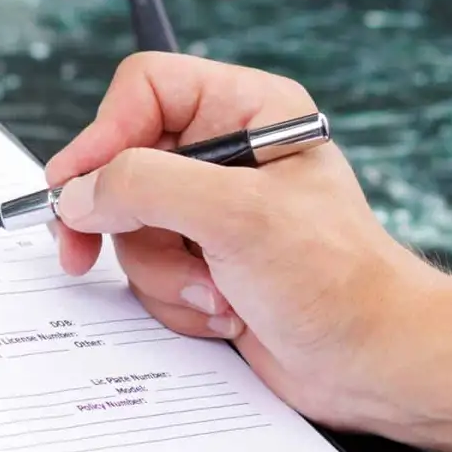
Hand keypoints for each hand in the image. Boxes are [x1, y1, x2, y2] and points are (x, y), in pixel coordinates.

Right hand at [47, 53, 451, 451]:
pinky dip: (178, 300)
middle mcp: (229, 154)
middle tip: (85, 253)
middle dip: (127, 224)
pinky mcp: (208, 263)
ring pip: (131, 228)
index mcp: (250, 110)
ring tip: (218, 291)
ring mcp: (215, 213)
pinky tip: (227, 311)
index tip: (76, 186)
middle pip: (123, 164)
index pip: (146, 89)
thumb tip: (80, 191)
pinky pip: (150, 272)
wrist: (376, 362)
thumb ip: (146, 188)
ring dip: (163, 273)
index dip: (103, 134)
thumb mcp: (237, 216)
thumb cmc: (339, 281)